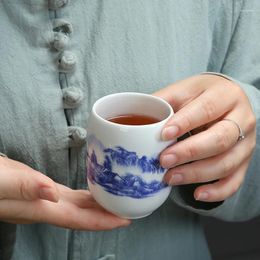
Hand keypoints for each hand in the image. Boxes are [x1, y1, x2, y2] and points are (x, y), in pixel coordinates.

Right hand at [0, 157, 129, 229]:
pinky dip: (86, 196)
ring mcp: (45, 199)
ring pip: (78, 206)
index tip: (124, 219)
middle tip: (129, 209)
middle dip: (107, 215)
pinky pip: (71, 196)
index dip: (102, 221)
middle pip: (83, 215)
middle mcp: (46, 206)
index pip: (77, 219)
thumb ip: (24, 188)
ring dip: (99, 206)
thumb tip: (51, 193)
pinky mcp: (43, 189)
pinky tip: (95, 192)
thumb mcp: (1, 182)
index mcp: (40, 207)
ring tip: (118, 201)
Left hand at [154, 74, 255, 201]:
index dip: (185, 123)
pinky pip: (235, 181)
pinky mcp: (244, 161)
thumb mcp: (184, 90)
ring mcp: (246, 142)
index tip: (163, 135)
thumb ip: (164, 100)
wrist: (228, 101)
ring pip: (226, 163)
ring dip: (196, 174)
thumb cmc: (202, 96)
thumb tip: (138, 117)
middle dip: (189, 152)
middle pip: (220, 139)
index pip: (206, 109)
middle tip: (163, 160)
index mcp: (225, 95)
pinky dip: (217, 191)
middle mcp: (242, 119)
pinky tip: (197, 194)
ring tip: (170, 177)